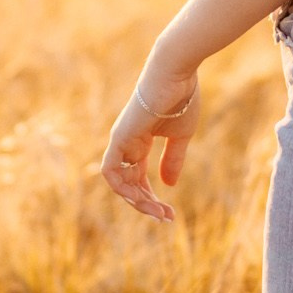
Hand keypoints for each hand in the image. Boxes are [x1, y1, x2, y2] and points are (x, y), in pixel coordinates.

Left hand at [99, 62, 199, 221]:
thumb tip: (168, 186)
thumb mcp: (180, 136)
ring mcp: (121, 140)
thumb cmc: (181, 98)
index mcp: (140, 141)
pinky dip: (122, 187)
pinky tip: (140, 198)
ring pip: (118, 182)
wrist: (175, 74)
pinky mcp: (119, 138)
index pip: (138, 178)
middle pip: (128, 184)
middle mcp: (127, 143)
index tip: (169, 213)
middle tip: (166, 218)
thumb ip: (172, 159)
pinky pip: (111, 170)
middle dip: (146, 204)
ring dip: (137, 201)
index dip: (151, 197)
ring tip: (158, 212)